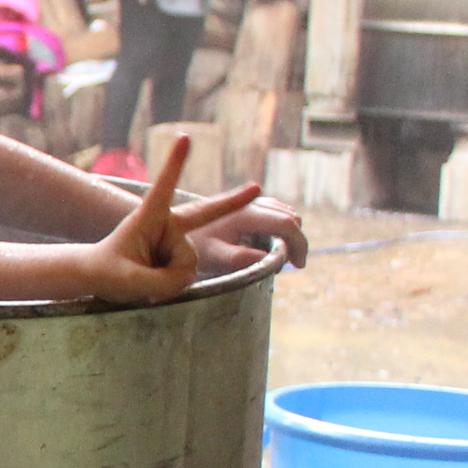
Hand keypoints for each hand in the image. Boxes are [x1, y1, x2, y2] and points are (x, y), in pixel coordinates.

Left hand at [84, 135, 262, 300]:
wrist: (102, 278)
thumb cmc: (106, 272)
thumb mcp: (127, 281)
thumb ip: (162, 281)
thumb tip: (190, 277)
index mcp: (147, 217)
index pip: (162, 188)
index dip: (174, 164)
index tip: (184, 137)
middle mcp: (167, 224)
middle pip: (205, 217)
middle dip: (233, 202)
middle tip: (256, 188)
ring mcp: (177, 240)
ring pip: (188, 265)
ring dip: (166, 280)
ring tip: (143, 279)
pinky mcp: (181, 256)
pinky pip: (187, 275)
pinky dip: (171, 285)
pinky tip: (154, 285)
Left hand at [189, 189, 308, 269]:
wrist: (168, 228)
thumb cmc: (190, 245)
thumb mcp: (213, 257)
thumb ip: (240, 258)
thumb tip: (270, 259)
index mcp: (245, 214)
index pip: (286, 223)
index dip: (299, 244)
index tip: (299, 265)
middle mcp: (250, 203)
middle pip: (290, 216)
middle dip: (297, 240)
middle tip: (293, 264)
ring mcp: (248, 202)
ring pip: (284, 213)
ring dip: (290, 234)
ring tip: (282, 258)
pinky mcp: (245, 206)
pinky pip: (274, 213)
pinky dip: (281, 228)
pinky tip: (273, 247)